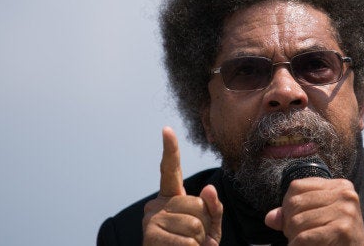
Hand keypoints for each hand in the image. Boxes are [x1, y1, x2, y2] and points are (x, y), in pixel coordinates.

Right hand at [142, 127, 222, 244]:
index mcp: (170, 198)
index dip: (170, 150)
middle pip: (196, 204)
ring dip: (199, 240)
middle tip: (194, 239)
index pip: (170, 170)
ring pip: (194, 223)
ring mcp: (151, 220)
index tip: (167, 129)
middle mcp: (156, 205)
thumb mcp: (210, 227)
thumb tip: (208, 188)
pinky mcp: (150, 236)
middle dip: (204, 225)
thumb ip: (213, 208)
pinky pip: (187, 240)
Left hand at [264, 178, 363, 245]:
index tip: (290, 219)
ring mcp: (345, 210)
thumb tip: (270, 218)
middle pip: (295, 203)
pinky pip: (305, 237)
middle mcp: (344, 194)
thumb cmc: (337, 235)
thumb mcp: (318, 216)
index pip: (297, 186)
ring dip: (293, 236)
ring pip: (298, 221)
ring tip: (299, 241)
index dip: (287, 204)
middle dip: (289, 222)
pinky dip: (297, 245)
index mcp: (339, 185)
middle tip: (294, 235)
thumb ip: (294, 213)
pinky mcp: (343, 229)